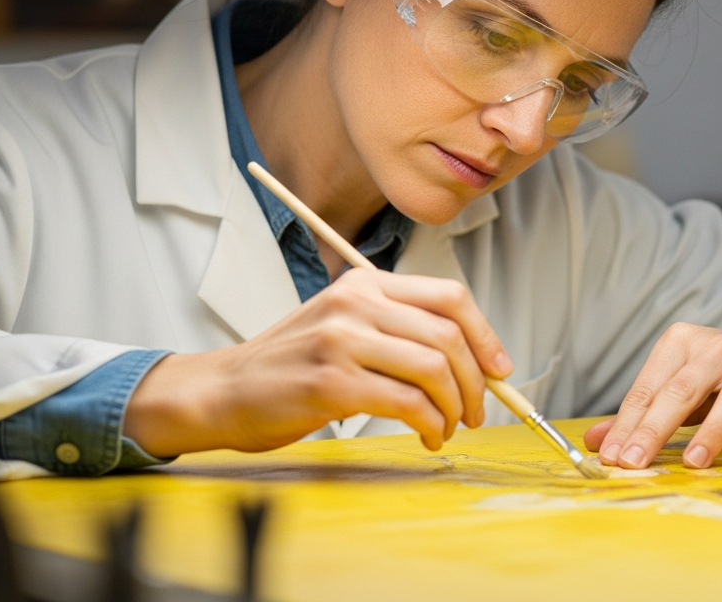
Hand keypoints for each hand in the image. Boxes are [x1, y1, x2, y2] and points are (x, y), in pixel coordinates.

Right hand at [124, 268, 511, 456]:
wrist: (222, 391)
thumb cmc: (289, 365)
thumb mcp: (343, 325)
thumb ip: (398, 331)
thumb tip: (472, 362)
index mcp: (364, 284)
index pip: (449, 296)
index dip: (485, 335)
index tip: (499, 369)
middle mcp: (355, 304)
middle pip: (448, 335)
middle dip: (476, 382)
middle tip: (475, 410)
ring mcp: (343, 341)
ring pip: (434, 369)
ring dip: (454, 407)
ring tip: (448, 427)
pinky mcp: (333, 383)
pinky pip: (408, 404)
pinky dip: (430, 425)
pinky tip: (427, 436)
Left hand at [583, 318, 721, 468]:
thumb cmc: (716, 371)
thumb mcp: (675, 380)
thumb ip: (638, 410)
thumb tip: (595, 441)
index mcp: (683, 342)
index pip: (649, 387)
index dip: (628, 424)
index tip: (613, 457)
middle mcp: (720, 349)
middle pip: (684, 388)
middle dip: (655, 427)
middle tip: (635, 463)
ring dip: (714, 430)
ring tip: (693, 462)